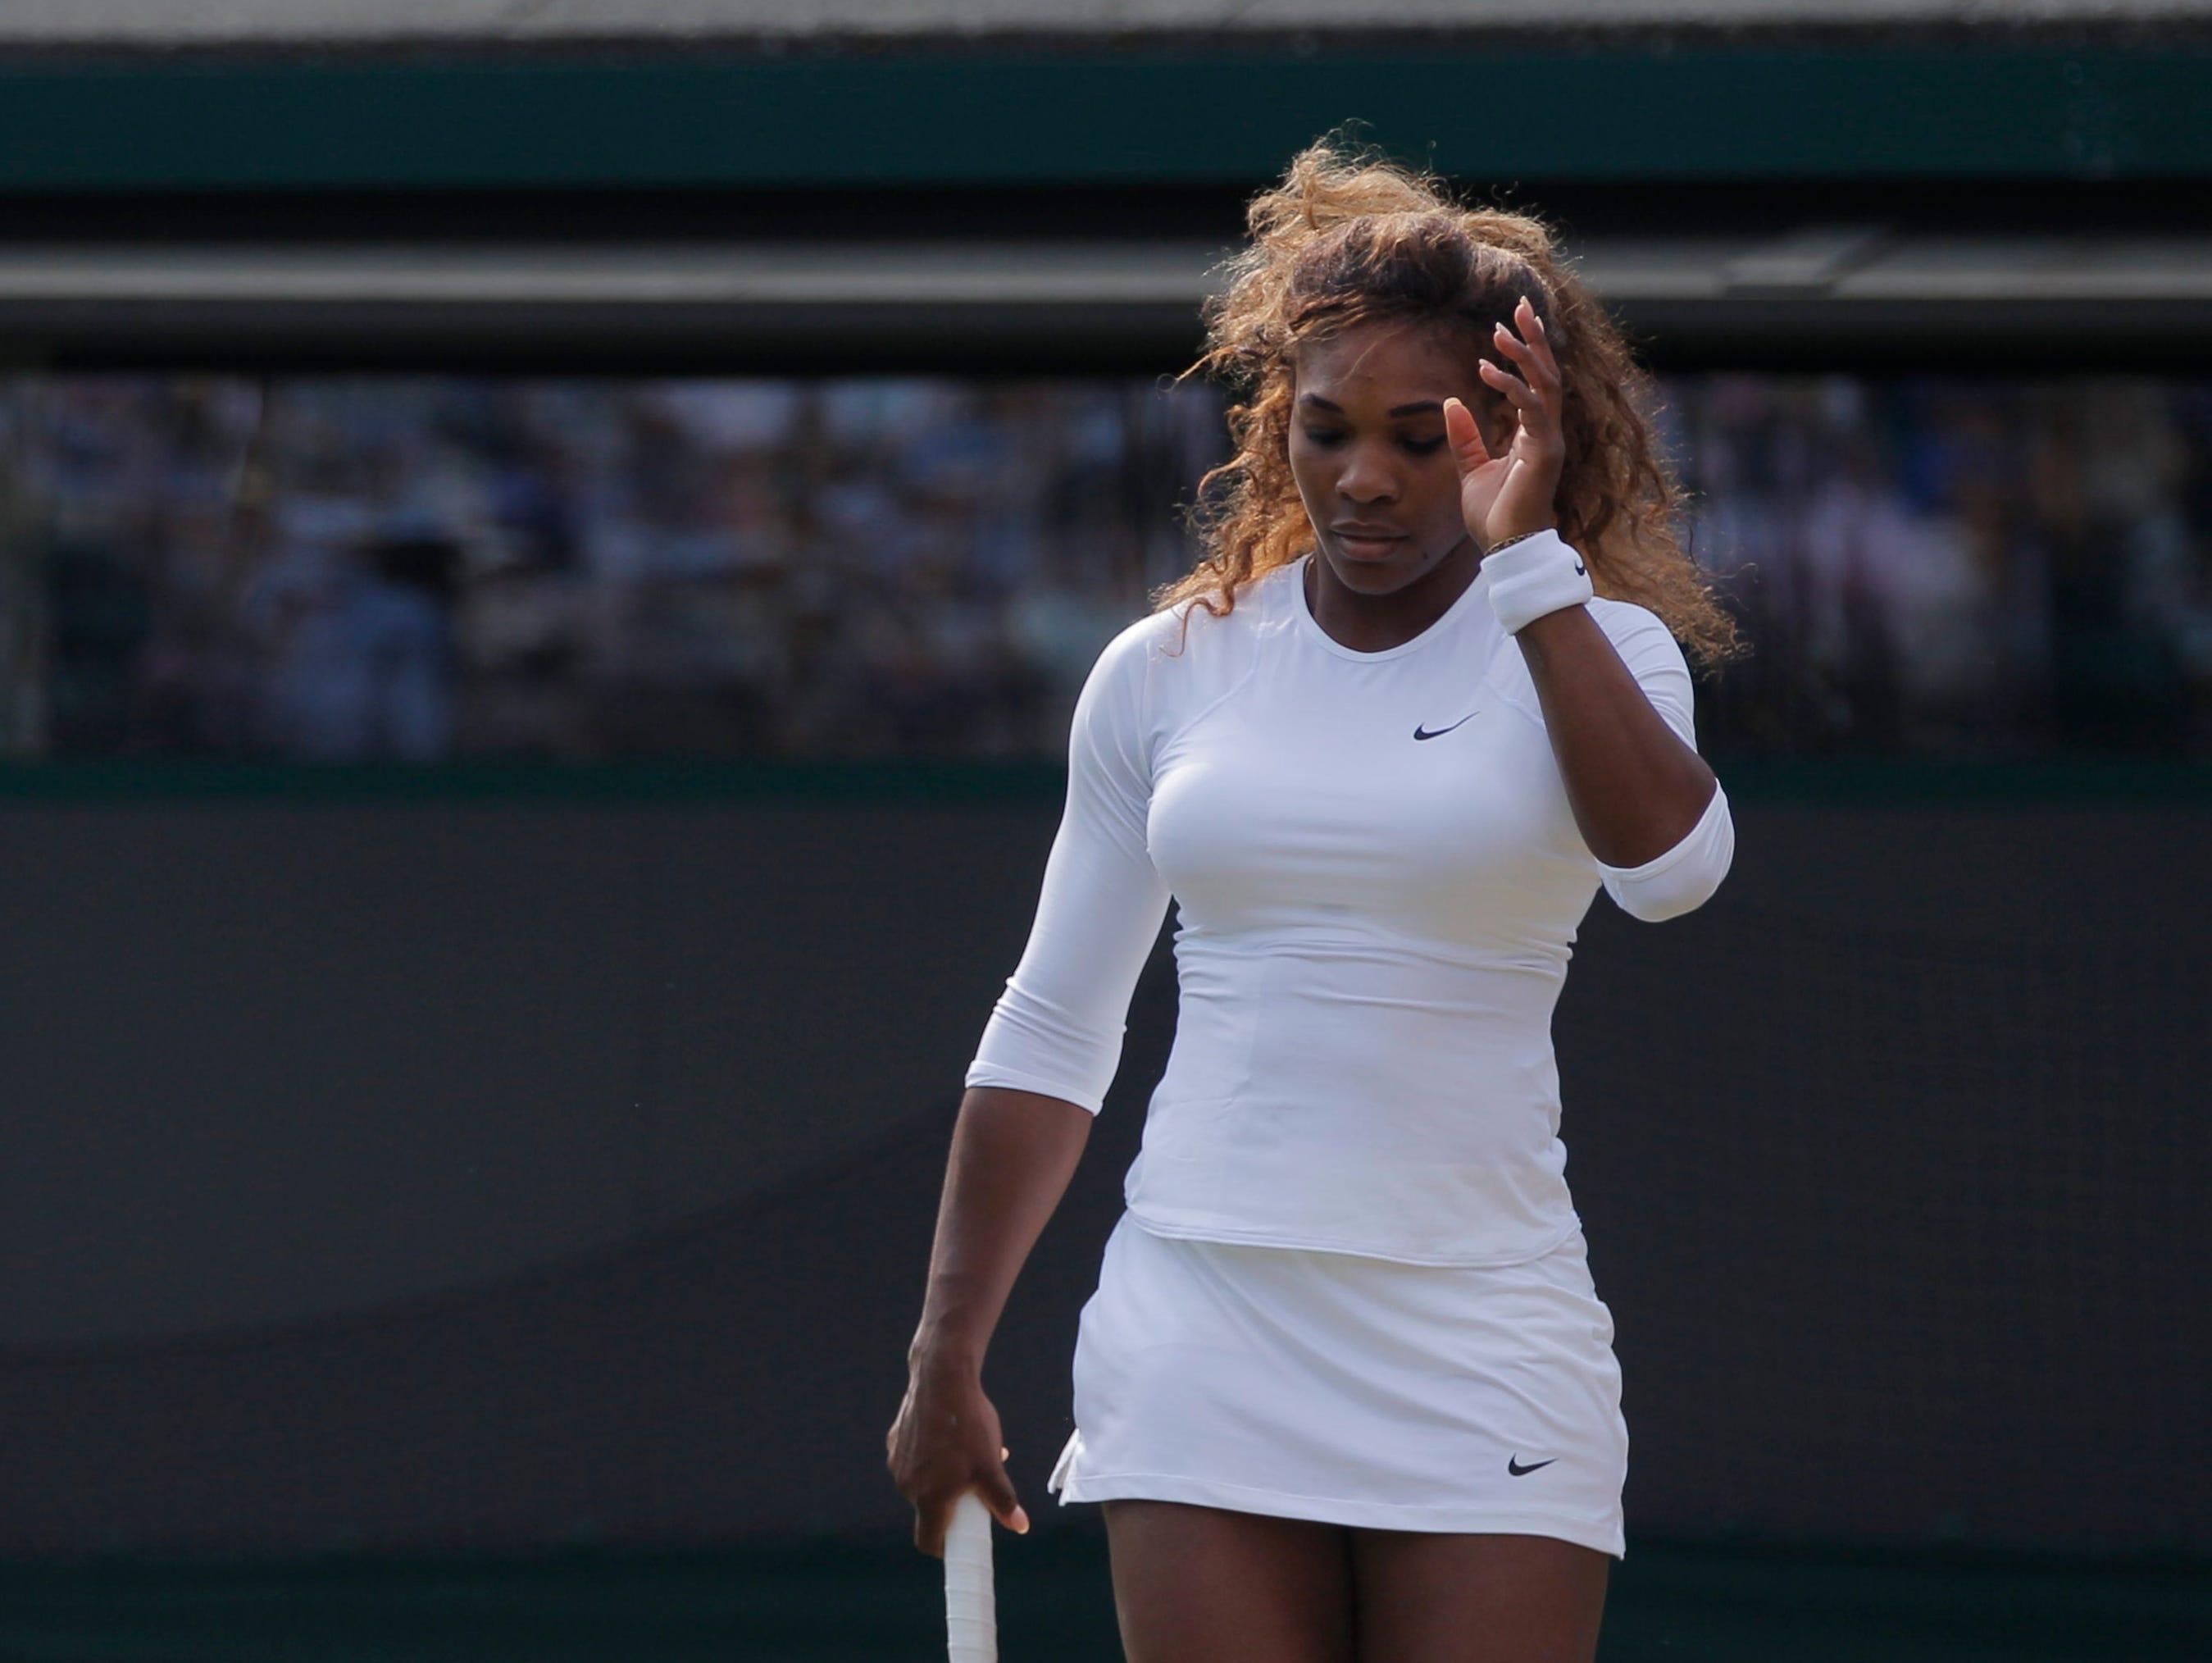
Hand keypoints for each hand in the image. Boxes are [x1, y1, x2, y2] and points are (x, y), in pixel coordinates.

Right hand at [886, 1354, 1030, 1556]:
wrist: (942, 1378)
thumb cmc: (968, 1425)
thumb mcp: (990, 1465)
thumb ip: (1002, 1500)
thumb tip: (1020, 1527)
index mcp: (929, 1498)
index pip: (928, 1542)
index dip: (944, 1547)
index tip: (960, 1541)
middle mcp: (907, 1485)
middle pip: (928, 1509)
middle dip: (951, 1503)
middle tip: (974, 1485)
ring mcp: (898, 1462)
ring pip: (921, 1482)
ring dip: (940, 1478)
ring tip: (966, 1453)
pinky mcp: (895, 1440)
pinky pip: (913, 1459)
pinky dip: (929, 1457)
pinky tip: (948, 1434)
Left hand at [1443, 294, 1564, 552]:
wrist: (1505, 548)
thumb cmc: (1494, 514)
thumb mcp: (1471, 467)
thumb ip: (1464, 436)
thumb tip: (1452, 401)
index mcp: (1532, 433)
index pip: (1535, 382)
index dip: (1524, 352)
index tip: (1506, 325)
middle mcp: (1545, 432)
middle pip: (1547, 373)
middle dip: (1535, 339)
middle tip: (1521, 305)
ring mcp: (1549, 441)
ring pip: (1545, 384)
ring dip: (1526, 354)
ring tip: (1503, 329)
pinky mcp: (1544, 453)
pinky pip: (1532, 409)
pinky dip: (1512, 387)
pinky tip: (1488, 370)